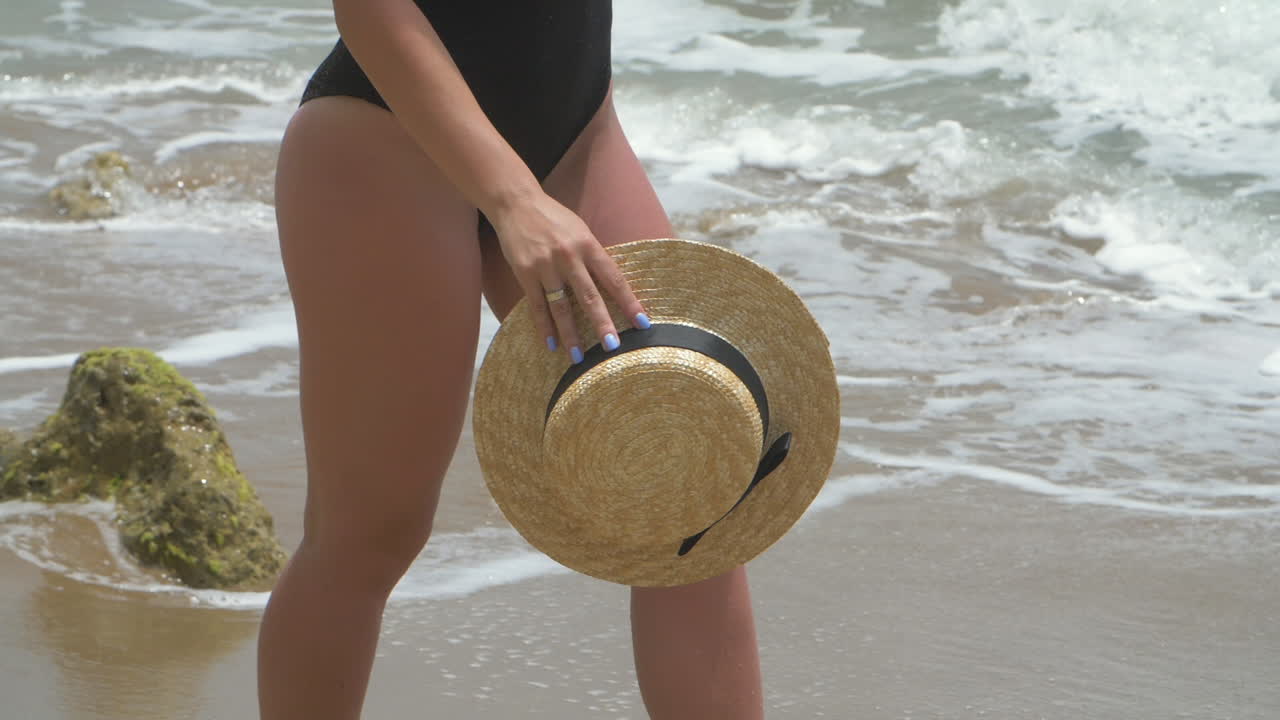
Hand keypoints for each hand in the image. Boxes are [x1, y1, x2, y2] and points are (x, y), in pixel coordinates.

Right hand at [488, 190, 650, 362]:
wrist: (516, 203)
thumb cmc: (554, 218)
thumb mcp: (580, 230)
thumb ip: (593, 256)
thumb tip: (610, 284)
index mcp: (588, 245)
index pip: (614, 279)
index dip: (629, 302)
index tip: (642, 322)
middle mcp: (569, 256)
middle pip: (589, 296)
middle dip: (602, 323)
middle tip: (612, 347)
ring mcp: (546, 266)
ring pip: (561, 307)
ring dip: (570, 334)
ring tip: (578, 357)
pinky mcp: (525, 273)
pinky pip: (537, 306)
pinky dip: (544, 327)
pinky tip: (551, 344)